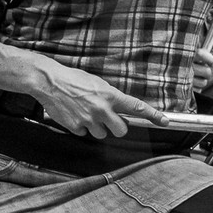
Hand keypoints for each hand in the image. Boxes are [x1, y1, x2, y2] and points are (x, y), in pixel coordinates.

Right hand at [29, 57, 168, 138]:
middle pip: (121, 130)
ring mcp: (88, 120)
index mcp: (110, 95)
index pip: (137, 107)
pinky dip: (82, 127)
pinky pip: (85, 133)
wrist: (48, 81)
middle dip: (117, 127)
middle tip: (109, 118)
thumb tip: (122, 109)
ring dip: (97, 127)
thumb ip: (111, 97)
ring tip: (86, 112)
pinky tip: (75, 115)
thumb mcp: (98, 83)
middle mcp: (102, 109)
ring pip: (102, 134)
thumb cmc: (73, 79)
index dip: (153, 115)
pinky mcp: (75, 127)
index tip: (164, 121)